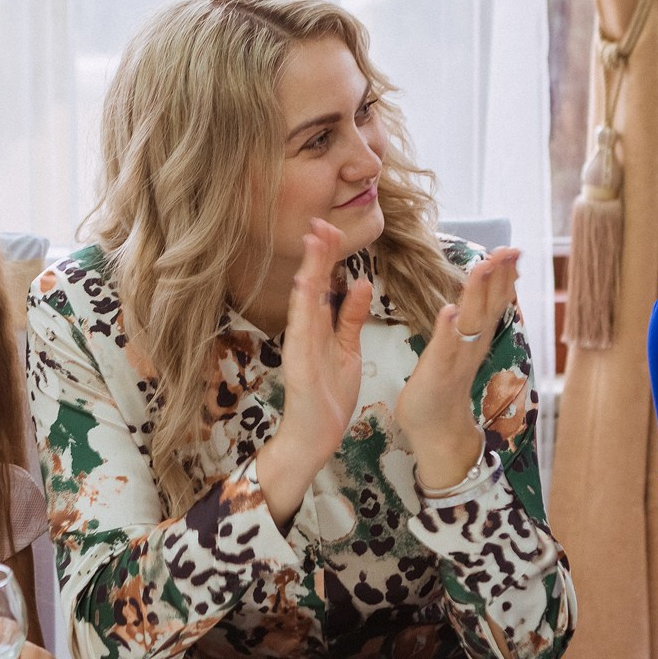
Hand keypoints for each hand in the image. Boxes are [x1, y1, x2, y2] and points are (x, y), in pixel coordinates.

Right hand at [257, 220, 373, 525]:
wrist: (316, 435)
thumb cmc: (329, 396)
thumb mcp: (347, 349)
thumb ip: (351, 317)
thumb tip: (359, 283)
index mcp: (317, 327)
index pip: (322, 284)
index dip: (327, 256)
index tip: (332, 228)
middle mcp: (305, 331)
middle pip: (311, 286)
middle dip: (317, 254)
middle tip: (321, 222)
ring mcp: (299, 347)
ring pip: (305, 301)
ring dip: (309, 270)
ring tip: (314, 241)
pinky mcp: (298, 364)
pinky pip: (300, 331)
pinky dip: (302, 307)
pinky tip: (305, 284)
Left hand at [394, 247, 521, 491]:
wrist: (436, 432)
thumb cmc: (440, 389)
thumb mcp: (455, 351)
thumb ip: (463, 326)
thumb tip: (469, 300)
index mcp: (474, 339)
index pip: (491, 302)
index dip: (502, 276)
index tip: (511, 250)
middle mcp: (470, 347)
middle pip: (488, 306)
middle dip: (499, 277)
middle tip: (509, 249)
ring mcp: (456, 360)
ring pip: (470, 322)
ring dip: (477, 294)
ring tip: (484, 266)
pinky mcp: (437, 373)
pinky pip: (445, 349)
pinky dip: (448, 330)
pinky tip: (449, 310)